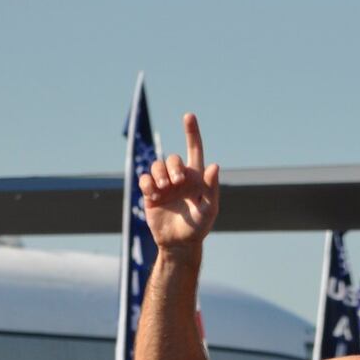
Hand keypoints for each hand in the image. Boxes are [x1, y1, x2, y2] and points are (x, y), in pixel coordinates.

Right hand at [140, 113, 220, 251]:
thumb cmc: (198, 227)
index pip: (194, 150)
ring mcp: (164, 185)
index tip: (189, 115)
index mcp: (196, 177)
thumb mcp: (209, 209)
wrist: (178, 243)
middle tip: (177, 182)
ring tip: (163, 189)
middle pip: (172, 158)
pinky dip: (147, 184)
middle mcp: (179, 177)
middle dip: (173, 167)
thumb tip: (214, 165)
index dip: (192, 132)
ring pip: (156, 166)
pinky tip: (153, 195)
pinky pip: (144, 179)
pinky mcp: (150, 193)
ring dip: (159, 174)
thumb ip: (212, 188)